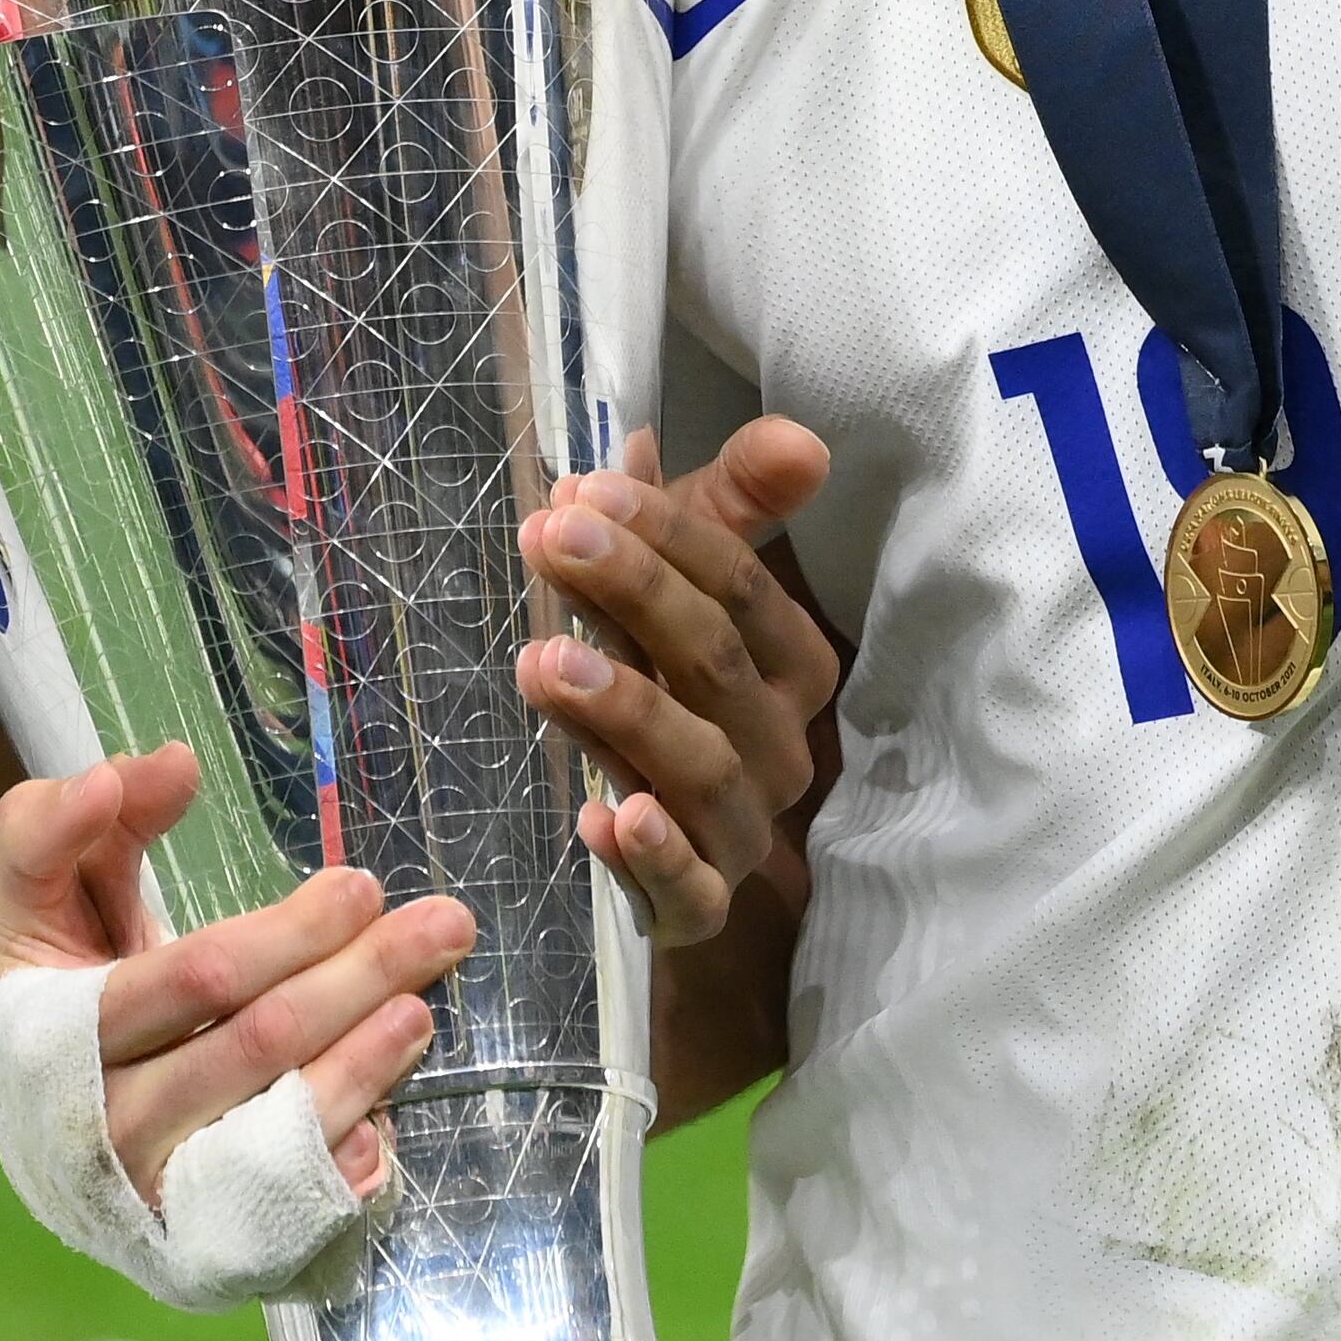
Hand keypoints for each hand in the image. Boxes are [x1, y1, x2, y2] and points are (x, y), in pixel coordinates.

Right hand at [0, 744, 473, 1204]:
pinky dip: (349, 1145)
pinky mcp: (200, 1231)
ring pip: (283, 1110)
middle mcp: (98, 1114)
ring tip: (425, 996)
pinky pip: (292, 1190)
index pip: (185, 978)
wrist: (53, 1124)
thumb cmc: (58, 978)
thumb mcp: (35, 891)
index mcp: (47, 1022)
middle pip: (254, 1034)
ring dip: (368, 1053)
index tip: (327, 861)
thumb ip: (74, 820)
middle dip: (350, 967)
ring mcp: (152, 1182)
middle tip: (431, 918)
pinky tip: (391, 1103)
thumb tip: (165, 763)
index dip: (273, 927)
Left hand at [514, 418, 839, 940]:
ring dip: (625, 712)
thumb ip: (728, 512)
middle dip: (635, 594)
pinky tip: (596, 819)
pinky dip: (650, 857)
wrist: (692, 864)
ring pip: (700, 768)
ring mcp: (744, 830)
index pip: (741, 587)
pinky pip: (691, 888)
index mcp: (792, 663)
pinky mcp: (703, 904)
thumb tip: (795, 435)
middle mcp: (782, 746)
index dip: (667, 533)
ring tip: (544, 662)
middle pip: (716, 662)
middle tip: (549, 539)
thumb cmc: (683, 699)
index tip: (581, 491)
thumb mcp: (694, 601)